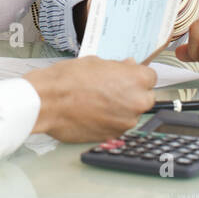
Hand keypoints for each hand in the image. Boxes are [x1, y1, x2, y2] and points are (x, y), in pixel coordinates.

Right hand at [23, 56, 156, 141]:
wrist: (48, 102)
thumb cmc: (68, 79)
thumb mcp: (96, 62)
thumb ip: (118, 67)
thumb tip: (129, 67)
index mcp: (136, 80)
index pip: (150, 77)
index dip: (137, 76)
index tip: (128, 77)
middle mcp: (136, 102)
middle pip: (146, 97)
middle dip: (133, 93)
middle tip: (112, 89)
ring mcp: (126, 122)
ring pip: (132, 114)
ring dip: (121, 109)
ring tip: (98, 102)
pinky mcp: (113, 135)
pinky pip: (118, 126)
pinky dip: (110, 121)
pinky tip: (93, 113)